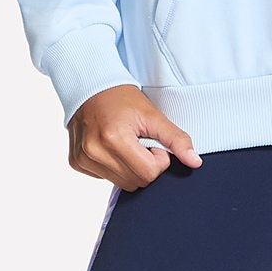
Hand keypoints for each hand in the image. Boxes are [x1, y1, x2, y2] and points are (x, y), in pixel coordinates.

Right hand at [68, 84, 202, 191]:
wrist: (90, 86)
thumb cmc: (123, 98)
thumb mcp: (153, 115)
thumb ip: (176, 139)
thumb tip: (195, 162)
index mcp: (114, 138)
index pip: (149, 173)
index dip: (158, 160)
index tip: (153, 142)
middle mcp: (94, 151)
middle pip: (135, 182)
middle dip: (145, 165)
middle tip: (141, 142)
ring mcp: (83, 159)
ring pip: (121, 184)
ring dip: (131, 168)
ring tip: (127, 144)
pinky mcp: (76, 163)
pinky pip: (106, 178)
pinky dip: (114, 167)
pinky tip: (112, 147)